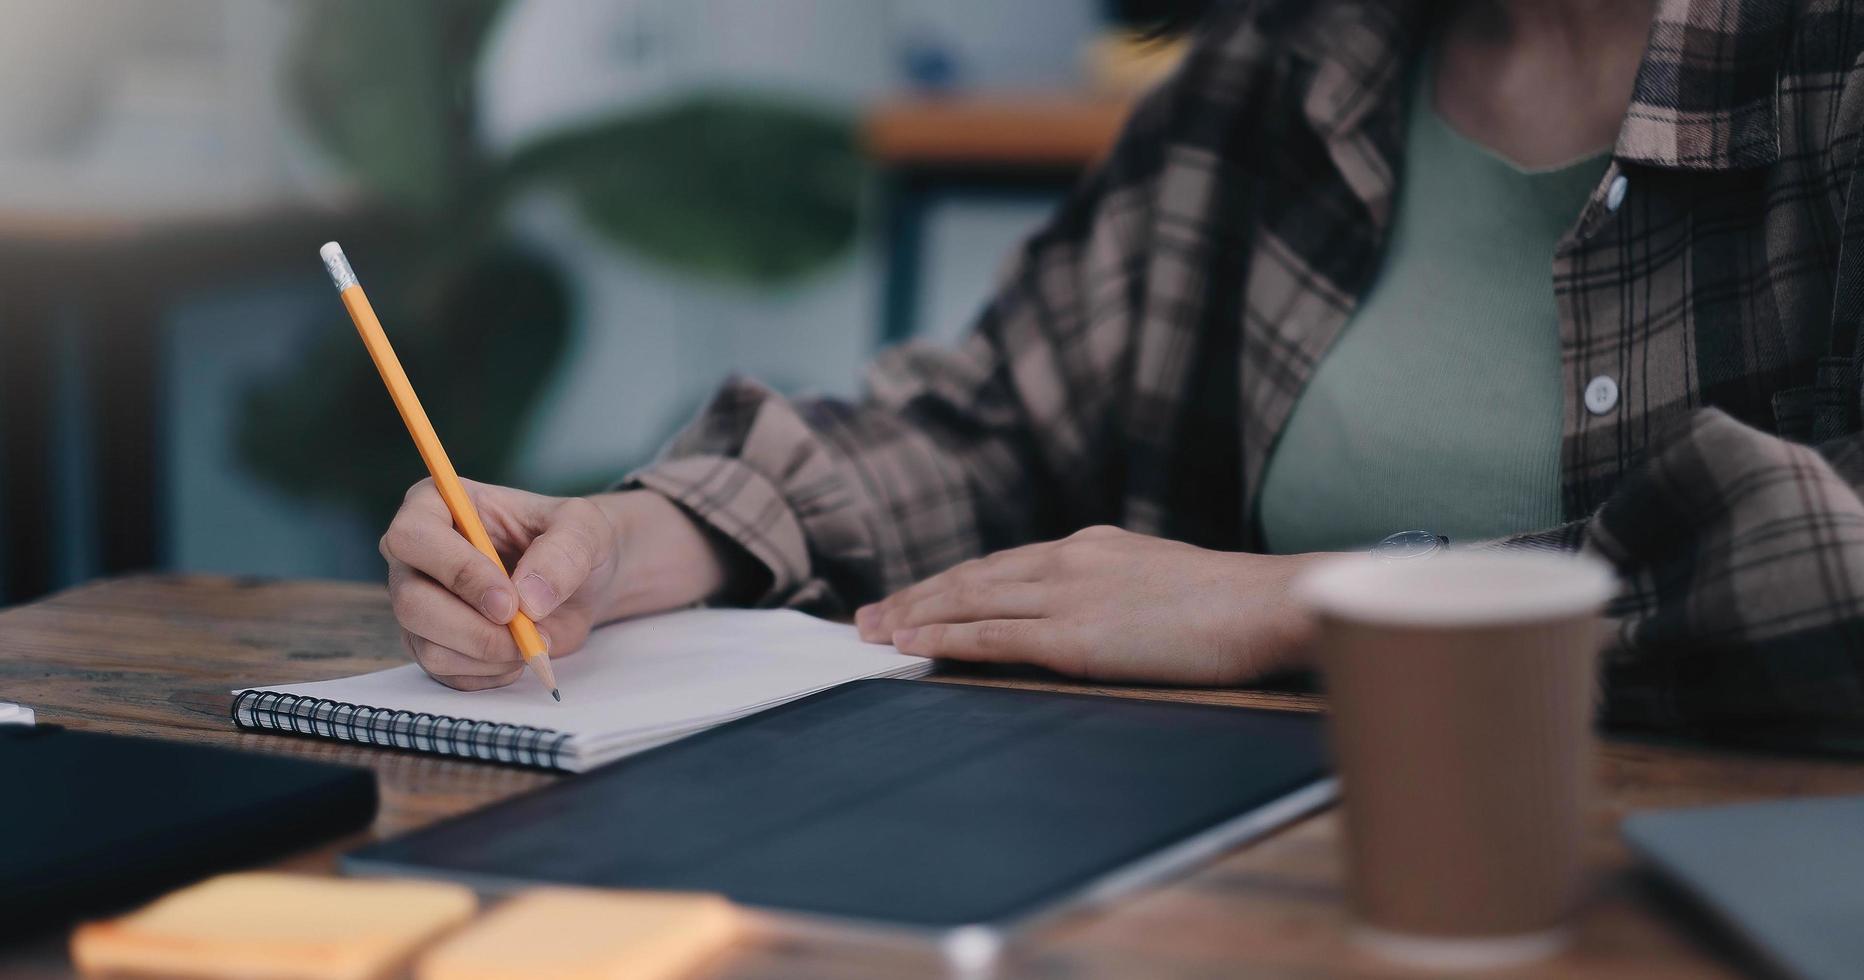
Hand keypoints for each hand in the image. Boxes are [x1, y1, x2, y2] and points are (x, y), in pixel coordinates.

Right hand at [381, 482, 753, 689]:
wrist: (603, 574)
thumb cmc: (592, 537)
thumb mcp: (589, 532)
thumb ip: (562, 555)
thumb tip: (529, 598)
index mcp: (440, 504)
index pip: (416, 535)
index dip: (453, 572)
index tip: (506, 602)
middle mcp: (420, 553)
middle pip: (409, 598)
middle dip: (469, 628)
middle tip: (527, 641)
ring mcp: (425, 601)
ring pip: (424, 643)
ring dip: (482, 657)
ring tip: (539, 644)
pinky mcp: (441, 644)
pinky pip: (447, 674)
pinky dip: (486, 677)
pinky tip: (526, 659)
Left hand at [855, 526, 1330, 685]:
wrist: (1263, 605)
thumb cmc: (1231, 604)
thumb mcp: (1162, 578)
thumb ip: (1117, 588)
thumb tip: (1098, 613)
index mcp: (1090, 545)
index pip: (1002, 564)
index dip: (951, 581)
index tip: (914, 594)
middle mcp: (1068, 560)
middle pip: (972, 577)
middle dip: (915, 596)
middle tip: (866, 615)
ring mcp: (1067, 595)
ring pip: (969, 602)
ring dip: (915, 617)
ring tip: (872, 632)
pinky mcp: (1072, 636)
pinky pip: (992, 636)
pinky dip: (945, 638)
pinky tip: (911, 645)